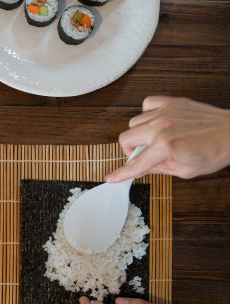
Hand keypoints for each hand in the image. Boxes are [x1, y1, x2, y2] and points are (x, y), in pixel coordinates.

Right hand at [106, 96, 229, 182]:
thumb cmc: (215, 151)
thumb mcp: (184, 170)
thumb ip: (158, 168)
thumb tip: (141, 168)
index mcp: (165, 147)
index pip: (135, 164)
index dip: (122, 173)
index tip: (111, 177)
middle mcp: (161, 127)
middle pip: (126, 138)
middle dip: (131, 150)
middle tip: (142, 155)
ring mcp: (166, 112)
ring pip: (134, 122)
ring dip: (140, 133)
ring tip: (154, 138)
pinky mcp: (172, 102)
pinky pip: (147, 104)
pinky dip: (148, 113)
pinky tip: (157, 121)